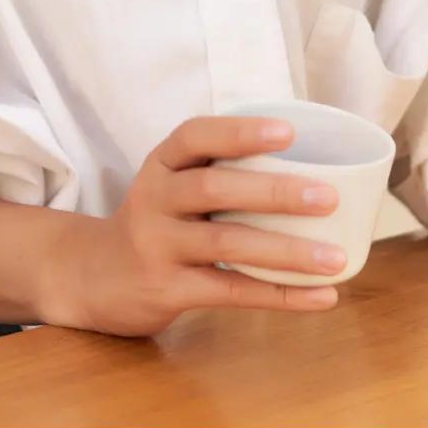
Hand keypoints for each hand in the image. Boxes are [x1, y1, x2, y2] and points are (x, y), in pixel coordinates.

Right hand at [46, 115, 344, 336]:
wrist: (92, 276)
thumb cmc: (157, 222)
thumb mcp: (171, 184)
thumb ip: (221, 170)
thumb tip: (314, 163)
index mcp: (161, 163)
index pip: (195, 135)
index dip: (240, 131)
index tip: (288, 132)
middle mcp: (154, 199)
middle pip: (213, 188)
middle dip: (274, 191)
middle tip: (328, 197)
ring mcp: (157, 246)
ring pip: (225, 244)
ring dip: (286, 252)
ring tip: (335, 257)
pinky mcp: (167, 290)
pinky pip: (231, 292)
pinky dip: (280, 295)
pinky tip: (321, 296)